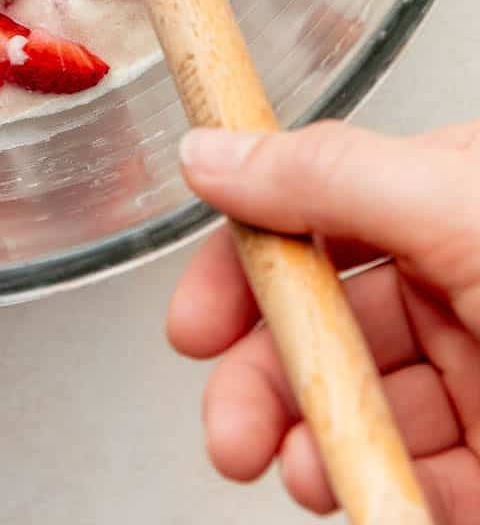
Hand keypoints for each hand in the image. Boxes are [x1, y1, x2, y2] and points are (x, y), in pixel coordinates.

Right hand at [168, 120, 479, 520]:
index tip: (192, 326)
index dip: (242, 270)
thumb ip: (328, 176)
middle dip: (261, 381)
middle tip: (231, 432)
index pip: (311, 216)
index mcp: (444, 196)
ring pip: (362, 409)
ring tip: (303, 473)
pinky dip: (381, 497)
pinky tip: (368, 502)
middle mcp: (460, 282)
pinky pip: (421, 485)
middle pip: (323, 323)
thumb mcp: (460, 206)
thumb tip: (211, 154)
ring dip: (313, 446)